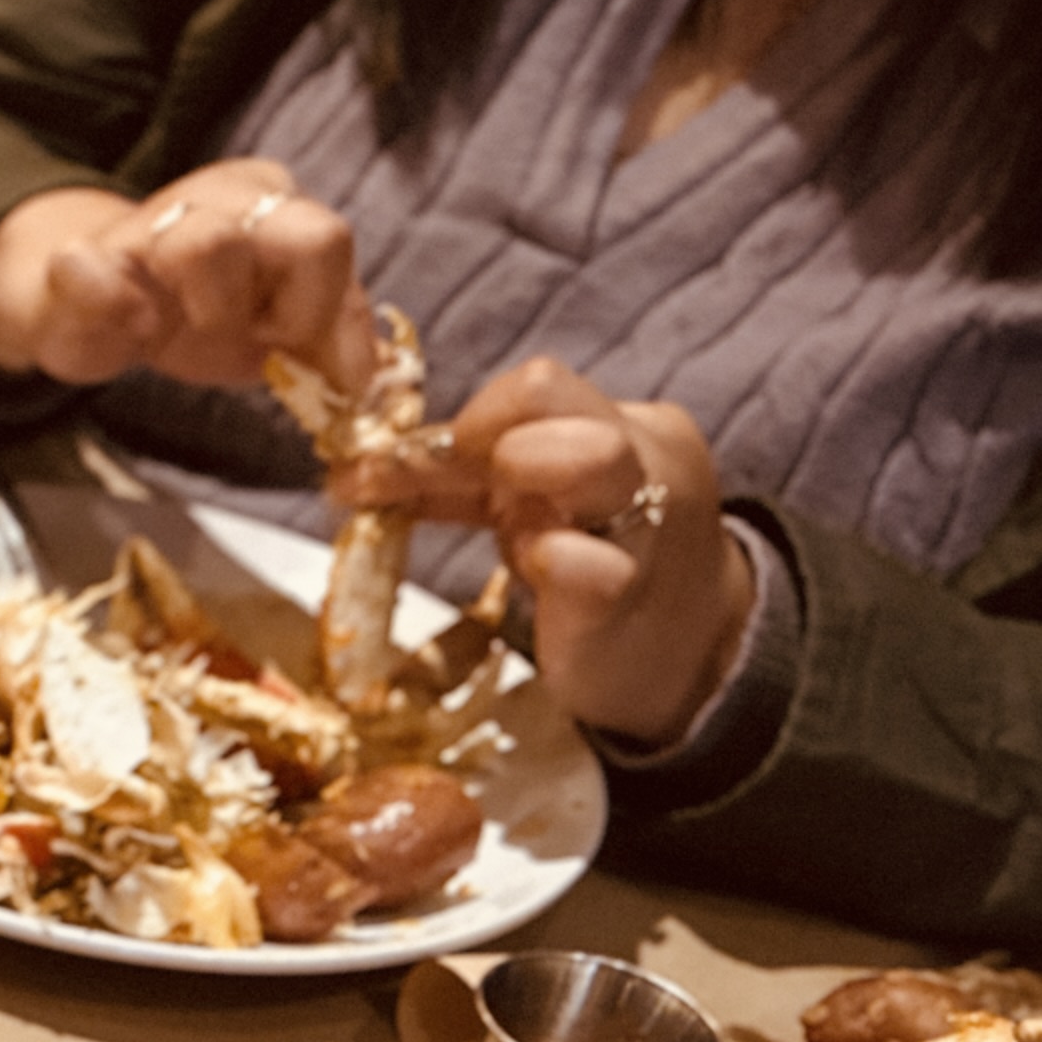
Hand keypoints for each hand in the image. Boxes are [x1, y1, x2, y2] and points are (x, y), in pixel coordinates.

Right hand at [0, 158, 373, 392]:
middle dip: (285, 310)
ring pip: (206, 245)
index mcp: (273, 204)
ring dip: (213, 315)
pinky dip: (111, 300)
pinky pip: (92, 267)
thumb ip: (331, 336)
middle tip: (250, 340)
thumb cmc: (196, 314)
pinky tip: (131, 326)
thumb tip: (373, 381)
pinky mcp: (81, 262)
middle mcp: (218, 197)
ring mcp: (146, 224)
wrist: (96, 314)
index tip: (301, 357)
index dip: (326, 314)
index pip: (330, 243)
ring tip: (189, 331)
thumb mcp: (276, 323)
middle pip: (299, 232)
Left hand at [346, 356, 754, 746]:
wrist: (682, 653)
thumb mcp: (530, 505)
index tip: (387, 463)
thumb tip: (359, 469)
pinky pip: (598, 564)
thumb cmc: (594, 565)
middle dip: (477, 428)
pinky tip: (534, 564)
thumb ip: (462, 479)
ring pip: (595, 456)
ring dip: (522, 467)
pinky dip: (556, 557)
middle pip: (548, 390)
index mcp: (613, 424)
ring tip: (497, 517)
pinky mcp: (627, 598)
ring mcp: (641, 523)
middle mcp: (634, 456)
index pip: (531, 388)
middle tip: (424, 477)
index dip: (459, 420)